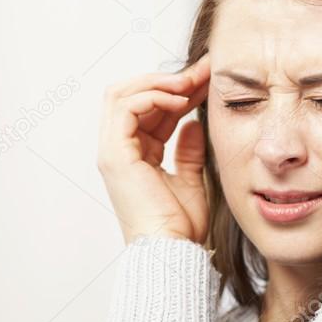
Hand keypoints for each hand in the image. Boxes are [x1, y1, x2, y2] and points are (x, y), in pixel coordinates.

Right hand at [97, 53, 211, 245]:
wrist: (173, 250)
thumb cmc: (182, 225)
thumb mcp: (191, 179)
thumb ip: (188, 151)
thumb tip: (193, 124)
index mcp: (136, 155)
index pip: (151, 110)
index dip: (179, 91)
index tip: (209, 80)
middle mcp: (119, 150)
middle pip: (132, 95)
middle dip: (168, 79)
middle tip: (203, 72)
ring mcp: (113, 151)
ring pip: (122, 94)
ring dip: (159, 82)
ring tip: (191, 81)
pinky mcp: (114, 154)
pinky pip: (125, 108)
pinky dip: (153, 96)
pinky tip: (180, 99)